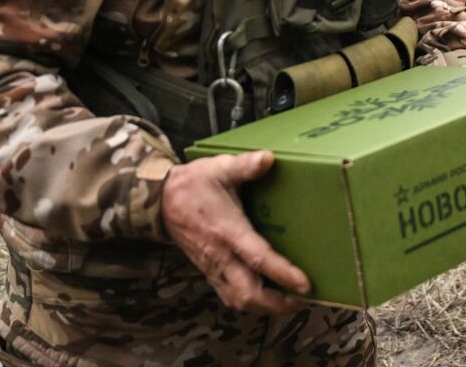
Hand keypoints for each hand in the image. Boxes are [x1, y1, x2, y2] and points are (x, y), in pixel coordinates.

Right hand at [162, 150, 309, 313]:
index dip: (283, 274)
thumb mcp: (220, 168)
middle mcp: (221, 255)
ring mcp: (213, 266)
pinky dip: (249, 302)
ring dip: (263, 307)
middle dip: (276, 304)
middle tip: (303, 300)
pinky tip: (265, 298)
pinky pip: (229, 295)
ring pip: (238, 300)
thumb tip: (268, 158)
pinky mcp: (209, 270)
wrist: (160, 201)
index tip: (305, 284)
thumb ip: (245, 165)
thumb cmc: (194, 184)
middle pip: (249, 293)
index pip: (258, 258)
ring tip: (289, 303)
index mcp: (227, 231)